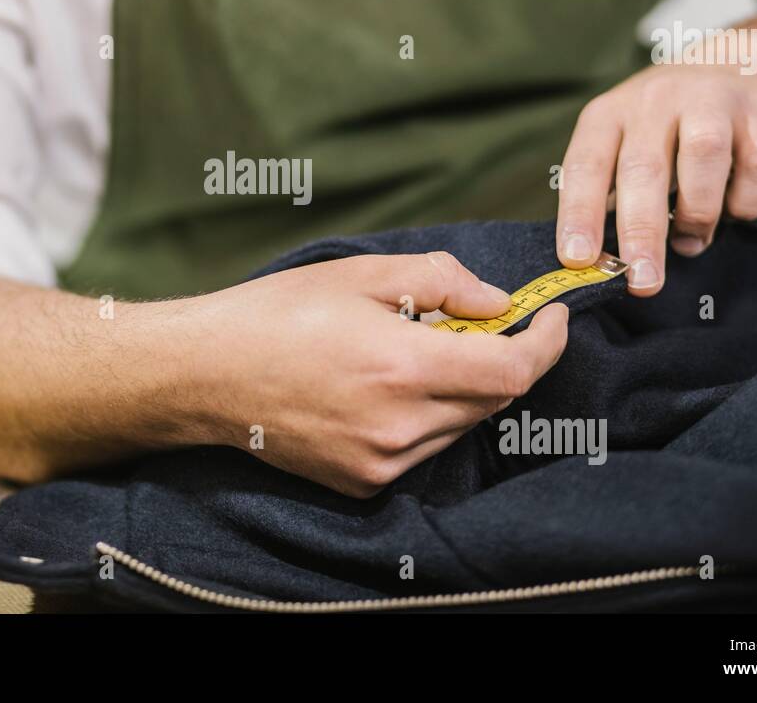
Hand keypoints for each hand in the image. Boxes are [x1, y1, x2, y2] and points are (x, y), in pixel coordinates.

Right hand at [183, 253, 568, 497]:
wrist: (206, 374)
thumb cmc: (278, 314)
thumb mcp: (362, 273)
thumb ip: (442, 282)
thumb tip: (496, 305)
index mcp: (403, 367)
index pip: (513, 370)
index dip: (546, 343)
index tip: (550, 318)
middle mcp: (400, 426)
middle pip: (492, 399)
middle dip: (499, 358)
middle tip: (468, 322)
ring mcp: (381, 462)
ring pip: (459, 425)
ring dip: (459, 388)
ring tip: (410, 352)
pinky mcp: (362, 482)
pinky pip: (421, 449)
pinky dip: (424, 417)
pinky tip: (380, 388)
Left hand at [555, 61, 756, 294]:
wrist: (733, 67)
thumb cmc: (663, 126)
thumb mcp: (621, 144)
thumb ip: (613, 196)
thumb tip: (603, 265)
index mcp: (608, 115)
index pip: (585, 167)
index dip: (580, 215)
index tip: (579, 260)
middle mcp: (654, 102)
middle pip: (644, 169)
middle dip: (641, 232)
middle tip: (642, 280)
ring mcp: (709, 102)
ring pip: (703, 158)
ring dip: (697, 213)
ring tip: (690, 241)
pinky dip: (744, 203)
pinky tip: (732, 208)